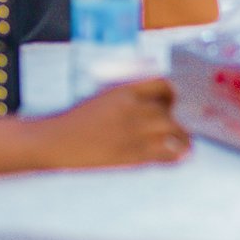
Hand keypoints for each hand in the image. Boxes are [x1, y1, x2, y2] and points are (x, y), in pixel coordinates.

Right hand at [32, 78, 189, 169]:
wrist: (53, 142)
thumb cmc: (75, 120)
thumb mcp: (103, 97)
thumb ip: (129, 98)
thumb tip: (156, 103)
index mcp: (125, 90)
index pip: (164, 85)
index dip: (174, 93)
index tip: (177, 100)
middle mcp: (133, 108)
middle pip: (172, 109)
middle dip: (181, 116)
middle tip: (185, 123)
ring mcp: (134, 132)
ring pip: (174, 131)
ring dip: (183, 136)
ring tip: (186, 141)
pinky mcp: (131, 154)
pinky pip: (164, 154)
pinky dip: (176, 155)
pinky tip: (180, 155)